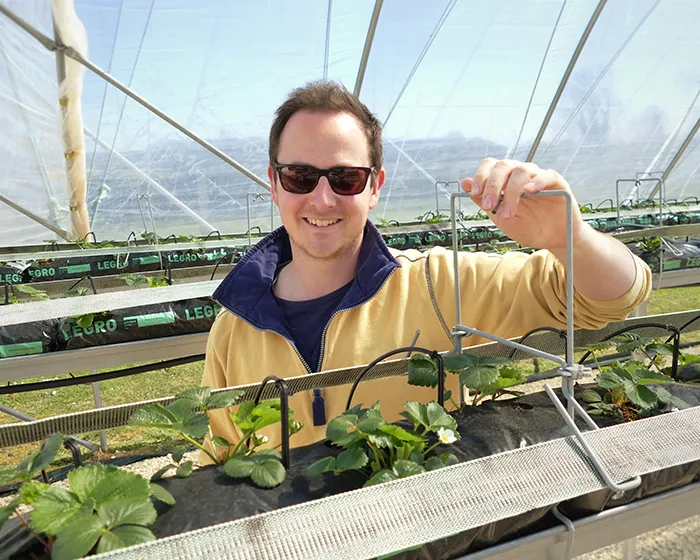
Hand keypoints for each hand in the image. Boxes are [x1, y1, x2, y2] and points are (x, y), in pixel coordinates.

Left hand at [461, 158, 584, 250]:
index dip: (481, 176)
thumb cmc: (527, 227)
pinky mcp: (556, 183)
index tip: (474, 192)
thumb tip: (464, 182)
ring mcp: (538, 177)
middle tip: (490, 206)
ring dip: (511, 191)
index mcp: (506, 180)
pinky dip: (537, 181)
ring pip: (521, 170)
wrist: (551, 239)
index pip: (491, 166)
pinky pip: (546, 175)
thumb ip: (484, 200)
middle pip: (503, 166)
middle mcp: (520, 174)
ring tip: (509, 212)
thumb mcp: (500, 217)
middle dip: (493, 185)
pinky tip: (530, 191)